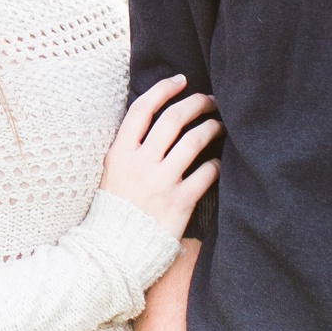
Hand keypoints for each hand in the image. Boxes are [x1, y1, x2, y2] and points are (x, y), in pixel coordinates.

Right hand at [103, 75, 219, 238]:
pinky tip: (218, 162)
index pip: (143, 108)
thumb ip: (130, 147)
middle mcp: (141, 163)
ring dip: (211, 128)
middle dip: (196, 103)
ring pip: (194, 141)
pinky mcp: (180, 202)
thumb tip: (155, 118)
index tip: (181, 80)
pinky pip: (206, 173)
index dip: (164, 89)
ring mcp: (161, 182)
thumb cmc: (115, 209)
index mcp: (120, 152)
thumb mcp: (112, 171)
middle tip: (209, 100)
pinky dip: (216, 163)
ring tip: (219, 125)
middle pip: (173, 119)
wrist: (115, 250)